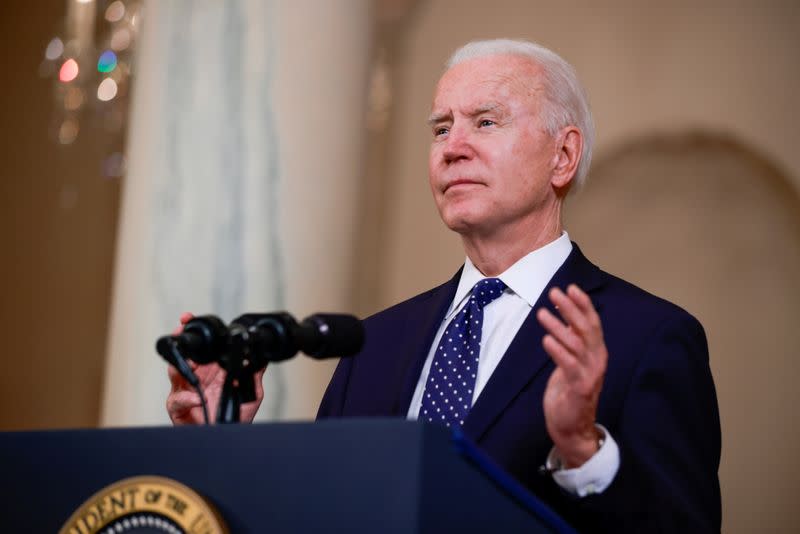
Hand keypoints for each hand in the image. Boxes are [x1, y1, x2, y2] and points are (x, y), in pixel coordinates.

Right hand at [165, 312, 264, 424]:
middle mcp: (196, 377)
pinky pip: (178, 400)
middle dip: (180, 340)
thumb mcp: (251, 391)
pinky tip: (197, 398)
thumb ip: (254, 372)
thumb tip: (262, 355)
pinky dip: (187, 398)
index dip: (193, 331)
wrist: (229, 435)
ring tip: (189, 361)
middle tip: (182, 328)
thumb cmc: (237, 414)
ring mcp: (185, 391)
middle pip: (183, 354)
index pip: (200, 347)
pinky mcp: (179, 408)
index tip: (189, 317)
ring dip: (180, 365)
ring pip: (175, 372)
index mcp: (210, 369)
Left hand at [536, 285, 606, 467]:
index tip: (570, 288)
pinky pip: (569, 365)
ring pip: (576, 344)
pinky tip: (546, 339)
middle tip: (554, 293)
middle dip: (571, 308)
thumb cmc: (569, 392)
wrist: (572, 427)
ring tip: (541, 313)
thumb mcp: (571, 361)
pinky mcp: (580, 388)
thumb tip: (563, 314)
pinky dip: (558, 351)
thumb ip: (571, 340)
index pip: (592, 323)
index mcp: (596, 352)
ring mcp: (590, 374)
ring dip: (558, 326)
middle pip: (586, 328)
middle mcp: (596, 360)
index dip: (583, 304)